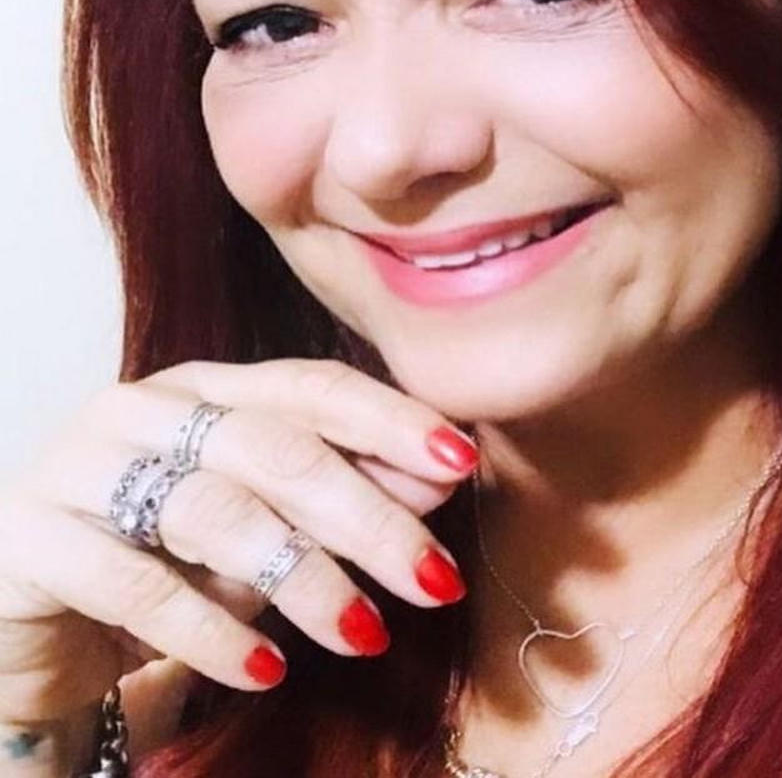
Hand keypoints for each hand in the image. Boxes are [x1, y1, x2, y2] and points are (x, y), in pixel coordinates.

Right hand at [0, 358, 478, 728]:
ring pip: (216, 511)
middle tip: (435, 578)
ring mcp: (80, 464)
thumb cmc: (165, 555)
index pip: (314, 386)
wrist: (31, 610)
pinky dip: (212, 634)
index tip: (462, 462)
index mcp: (209, 386)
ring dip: (303, 578)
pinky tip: (267, 670)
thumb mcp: (264, 523)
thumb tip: (440, 478)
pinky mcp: (30, 538)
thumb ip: (342, 492)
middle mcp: (145, 407)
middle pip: (278, 449)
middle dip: (369, 517)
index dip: (391, 420)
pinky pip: (136, 585)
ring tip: (364, 634)